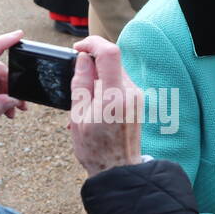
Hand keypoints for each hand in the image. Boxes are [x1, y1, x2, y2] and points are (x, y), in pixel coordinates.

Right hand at [68, 36, 141, 175]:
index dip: (91, 43)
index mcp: (114, 95)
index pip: (109, 52)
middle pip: (111, 61)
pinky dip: (104, 89)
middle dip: (92, 65)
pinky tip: (94, 108)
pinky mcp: (137, 101)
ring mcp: (137, 96)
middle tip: (77, 85)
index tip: (78, 49)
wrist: (118, 170)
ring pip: (114, 72)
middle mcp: (130, 92)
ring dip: (97, 79)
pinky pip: (118, 84)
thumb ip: (81, 84)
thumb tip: (84, 59)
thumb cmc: (95, 148)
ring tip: (84, 104)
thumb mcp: (78, 116)